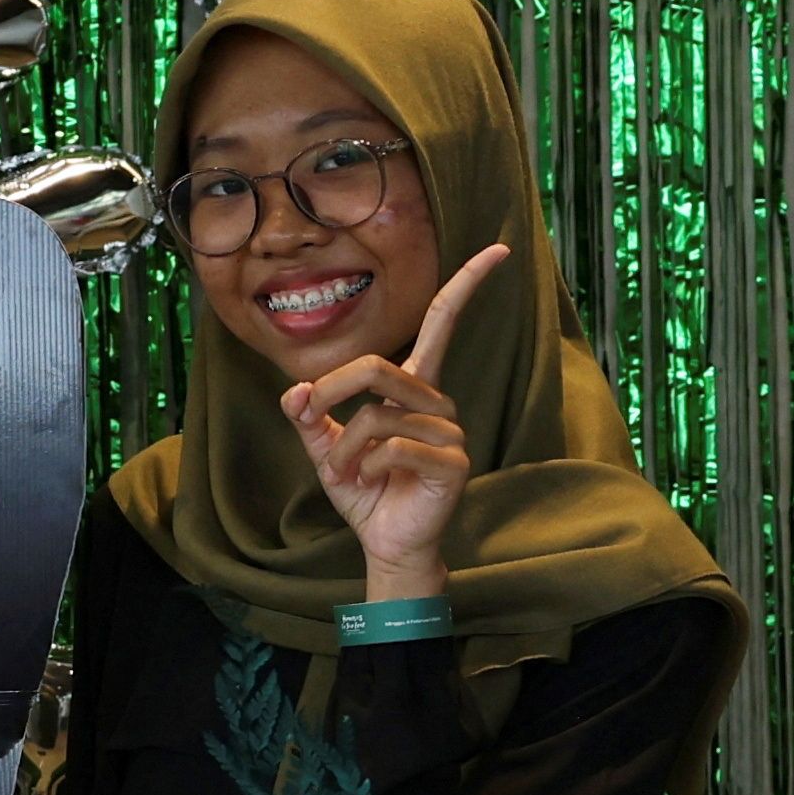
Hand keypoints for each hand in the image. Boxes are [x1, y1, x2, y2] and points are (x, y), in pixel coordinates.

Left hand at [284, 245, 504, 594]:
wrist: (387, 544)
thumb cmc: (365, 491)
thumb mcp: (326, 450)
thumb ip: (309, 416)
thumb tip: (294, 391)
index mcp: (415, 389)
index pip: (443, 323)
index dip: (467, 284)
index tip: (499, 250)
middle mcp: (437, 403)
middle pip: (377, 368)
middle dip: (331, 391)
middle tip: (309, 416)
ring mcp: (450, 433)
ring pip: (377, 415)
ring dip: (344, 447)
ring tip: (345, 473)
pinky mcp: (453, 464)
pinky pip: (395, 447)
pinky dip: (366, 465)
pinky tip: (368, 482)